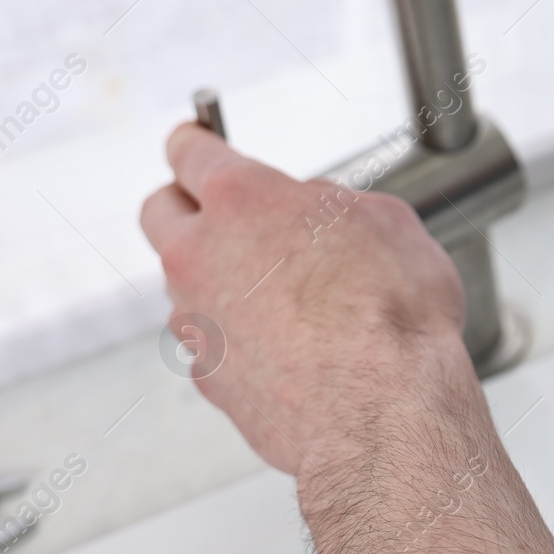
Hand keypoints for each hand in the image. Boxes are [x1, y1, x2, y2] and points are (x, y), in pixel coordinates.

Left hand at [139, 123, 472, 474]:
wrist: (381, 411)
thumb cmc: (392, 317)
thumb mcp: (389, 223)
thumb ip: (333, 206)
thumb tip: (319, 213)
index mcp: (242, 201)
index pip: (190, 151)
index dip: (197, 142)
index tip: (199, 142)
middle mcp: (200, 256)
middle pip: (160, 211)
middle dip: (188, 205)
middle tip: (228, 214)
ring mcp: (195, 319)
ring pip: (186, 282)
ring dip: (222, 278)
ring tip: (287, 295)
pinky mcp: (207, 373)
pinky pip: (210, 339)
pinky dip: (239, 335)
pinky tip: (292, 346)